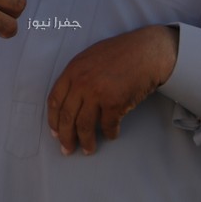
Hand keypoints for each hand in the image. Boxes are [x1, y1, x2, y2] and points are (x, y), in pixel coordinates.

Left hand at [46, 25, 177, 154]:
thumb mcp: (90, 58)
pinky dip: (109, 133)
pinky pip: (108, 126)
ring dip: (86, 142)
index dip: (53, 120)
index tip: (55, 132)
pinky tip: (111, 135)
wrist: (147, 51)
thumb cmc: (121, 53)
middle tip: (67, 150)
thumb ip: (77, 76)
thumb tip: (70, 101)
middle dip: (66, 137)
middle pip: (67, 117)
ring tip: (89, 150)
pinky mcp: (114, 103)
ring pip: (85, 126)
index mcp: (72, 70)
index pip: (54, 100)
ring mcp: (97, 93)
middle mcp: (81, 82)